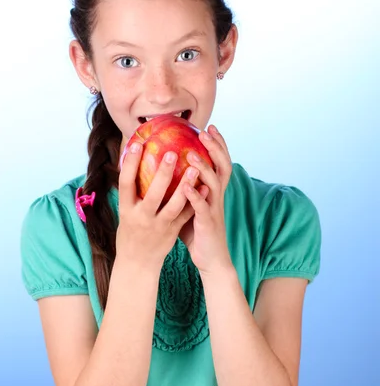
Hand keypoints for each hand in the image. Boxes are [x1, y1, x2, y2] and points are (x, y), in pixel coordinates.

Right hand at [116, 142, 203, 270]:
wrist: (137, 263)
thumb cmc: (129, 232)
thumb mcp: (125, 212)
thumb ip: (131, 192)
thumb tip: (133, 161)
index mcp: (125, 210)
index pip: (125, 183)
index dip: (131, 163)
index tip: (139, 143)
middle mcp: (141, 218)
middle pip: (152, 194)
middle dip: (162, 174)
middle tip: (172, 153)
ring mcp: (158, 226)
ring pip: (173, 206)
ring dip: (185, 187)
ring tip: (195, 169)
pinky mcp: (172, 232)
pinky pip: (185, 216)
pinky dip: (195, 202)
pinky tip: (205, 187)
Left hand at [179, 125, 232, 274]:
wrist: (211, 259)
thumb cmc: (197, 230)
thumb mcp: (191, 204)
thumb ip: (183, 187)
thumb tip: (164, 171)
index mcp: (214, 190)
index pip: (219, 162)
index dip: (217, 144)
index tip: (208, 126)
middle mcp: (217, 196)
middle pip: (222, 166)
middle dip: (215, 148)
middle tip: (205, 131)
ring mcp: (214, 209)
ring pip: (213, 184)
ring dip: (204, 168)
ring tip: (193, 155)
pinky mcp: (208, 223)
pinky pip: (202, 207)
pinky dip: (195, 196)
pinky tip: (186, 186)